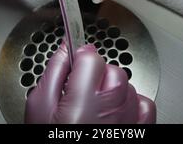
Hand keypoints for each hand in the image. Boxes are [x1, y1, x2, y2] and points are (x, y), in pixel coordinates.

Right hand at [25, 43, 155, 123]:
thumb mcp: (40, 106)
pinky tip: (115, 112)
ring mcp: (129, 122)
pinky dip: (131, 102)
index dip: (81, 57)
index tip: (77, 64)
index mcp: (82, 105)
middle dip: (97, 74)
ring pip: (127, 83)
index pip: (92, 56)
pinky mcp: (140, 130)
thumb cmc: (52, 141)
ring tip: (96, 106)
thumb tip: (66, 48)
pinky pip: (143, 102)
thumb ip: (54, 71)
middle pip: (112, 69)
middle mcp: (111, 112)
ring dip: (112, 88)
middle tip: (83, 90)